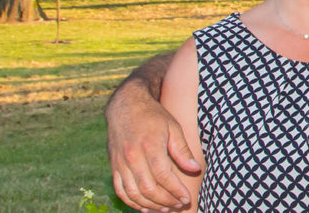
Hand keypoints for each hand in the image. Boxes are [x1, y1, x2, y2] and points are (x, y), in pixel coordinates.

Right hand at [106, 81, 200, 211]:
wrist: (126, 106)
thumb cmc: (153, 116)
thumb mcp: (173, 127)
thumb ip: (182, 150)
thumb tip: (194, 169)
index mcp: (150, 146)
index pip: (163, 176)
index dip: (176, 191)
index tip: (186, 198)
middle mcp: (133, 157)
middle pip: (149, 189)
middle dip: (166, 201)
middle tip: (179, 205)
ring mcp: (121, 163)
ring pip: (134, 194)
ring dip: (150, 205)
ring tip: (165, 208)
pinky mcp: (114, 166)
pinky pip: (121, 191)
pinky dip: (132, 202)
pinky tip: (145, 207)